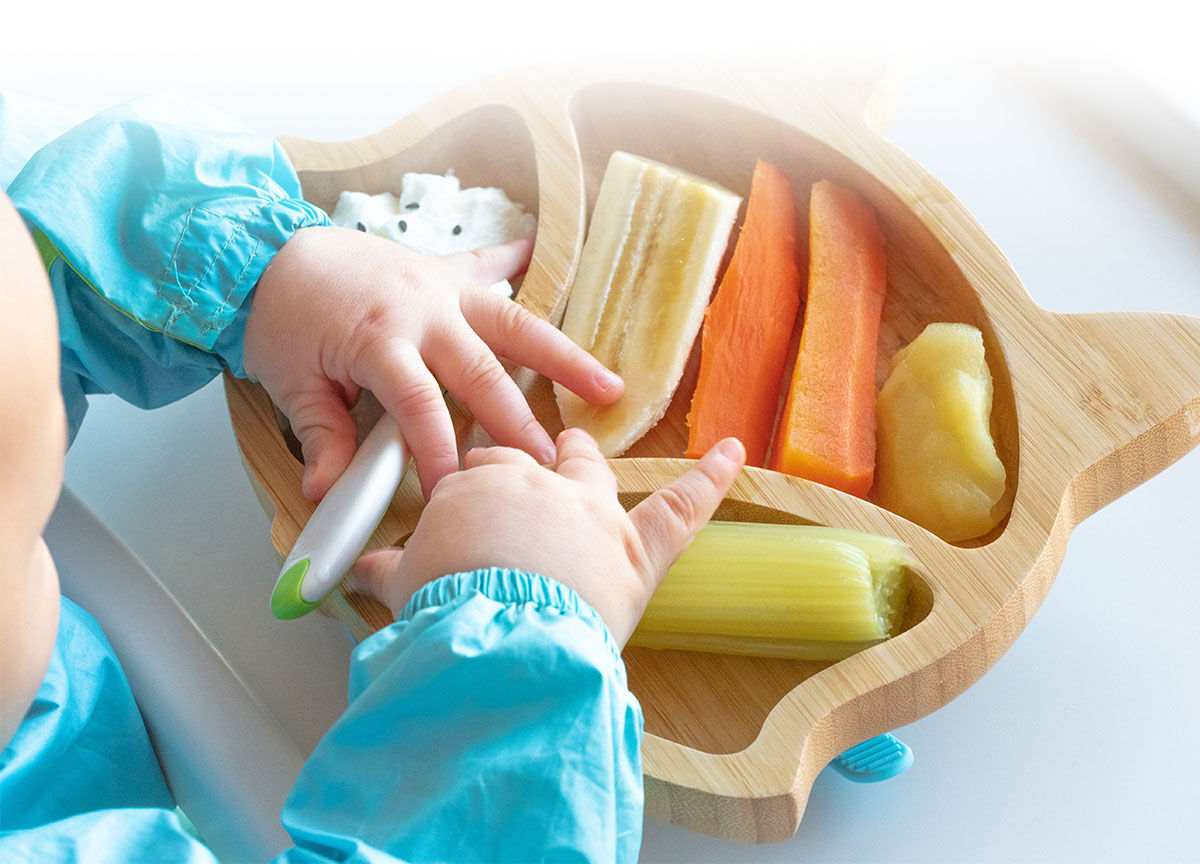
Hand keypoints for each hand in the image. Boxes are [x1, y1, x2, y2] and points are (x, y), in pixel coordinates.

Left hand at [243, 227, 623, 499]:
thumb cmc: (280, 320)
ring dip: (562, 356)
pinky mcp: (442, 272)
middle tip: (552, 464)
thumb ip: (321, 437)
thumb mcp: (291, 384)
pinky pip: (487, 264)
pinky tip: (544, 253)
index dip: (440, 455)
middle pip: (483, 373)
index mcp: (381, 342)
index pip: (421, 408)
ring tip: (608, 386)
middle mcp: (423, 312)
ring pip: (514, 323)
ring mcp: (440, 288)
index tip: (458, 493)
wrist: (264, 252)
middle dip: (519, 423)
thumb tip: (328, 495)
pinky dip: (517, 258)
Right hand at [350, 430, 745, 645]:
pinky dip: (710, 479)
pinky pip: (681, 506)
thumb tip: (359, 570)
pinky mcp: (638, 547)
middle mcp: (535, 484)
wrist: (494, 635)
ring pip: (588, 467)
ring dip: (581, 454)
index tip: (459, 493)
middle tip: (514, 457)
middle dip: (520, 453)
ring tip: (578, 439)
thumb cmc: (445, 605)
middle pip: (527, 455)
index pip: (471, 469)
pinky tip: (734, 451)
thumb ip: (387, 571)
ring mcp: (590, 510)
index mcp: (478, 486)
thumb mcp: (403, 585)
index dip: (466, 482)